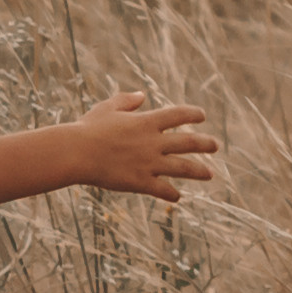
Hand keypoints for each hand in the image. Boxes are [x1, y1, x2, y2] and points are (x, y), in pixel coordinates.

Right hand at [72, 91, 219, 202]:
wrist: (76, 153)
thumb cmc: (88, 129)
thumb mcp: (107, 108)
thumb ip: (126, 100)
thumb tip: (141, 95)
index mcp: (147, 121)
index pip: (179, 115)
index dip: (193, 114)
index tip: (202, 116)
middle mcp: (153, 142)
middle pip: (189, 142)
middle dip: (205, 144)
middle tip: (215, 145)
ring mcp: (149, 163)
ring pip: (183, 168)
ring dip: (199, 170)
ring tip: (210, 174)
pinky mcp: (140, 182)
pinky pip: (162, 190)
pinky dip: (172, 194)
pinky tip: (177, 196)